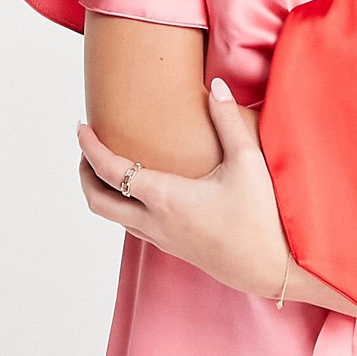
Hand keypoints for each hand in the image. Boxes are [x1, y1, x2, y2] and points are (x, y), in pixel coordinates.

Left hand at [78, 78, 288, 298]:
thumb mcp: (247, 162)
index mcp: (166, 199)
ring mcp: (164, 240)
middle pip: (97, 202)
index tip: (81, 127)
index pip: (111, 172)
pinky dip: (123, 205)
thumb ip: (228, 120)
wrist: (275, 269)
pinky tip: (142, 190)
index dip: (90, 148)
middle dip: (84, 173)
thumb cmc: (262, 217)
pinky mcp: (175, 248)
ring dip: (102, 191)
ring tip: (109, 164)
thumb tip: (216, 86)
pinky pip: (133, 226)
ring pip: (114, 218)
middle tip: (87, 146)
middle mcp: (156, 223)